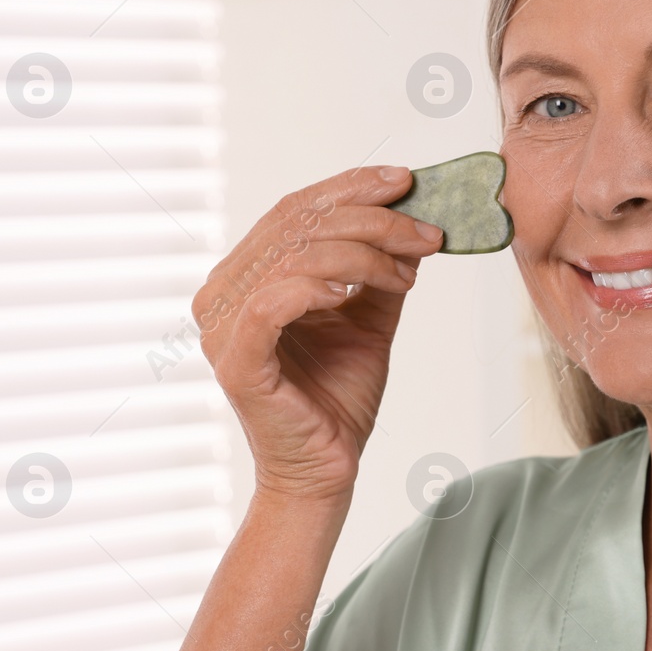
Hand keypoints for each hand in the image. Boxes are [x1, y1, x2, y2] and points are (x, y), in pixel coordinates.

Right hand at [194, 166, 443, 503]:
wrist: (328, 468)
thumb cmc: (338, 395)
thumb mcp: (369, 316)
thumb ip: (380, 268)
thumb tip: (414, 220)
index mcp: (246, 274)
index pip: (294, 209)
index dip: (350, 188)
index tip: (406, 182)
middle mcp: (224, 293)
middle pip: (298, 225)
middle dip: (373, 221)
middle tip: (427, 234)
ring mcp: (224, 328)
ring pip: (295, 257)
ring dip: (364, 256)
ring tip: (407, 274)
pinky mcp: (237, 361)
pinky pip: (274, 303)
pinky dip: (318, 287)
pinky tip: (351, 293)